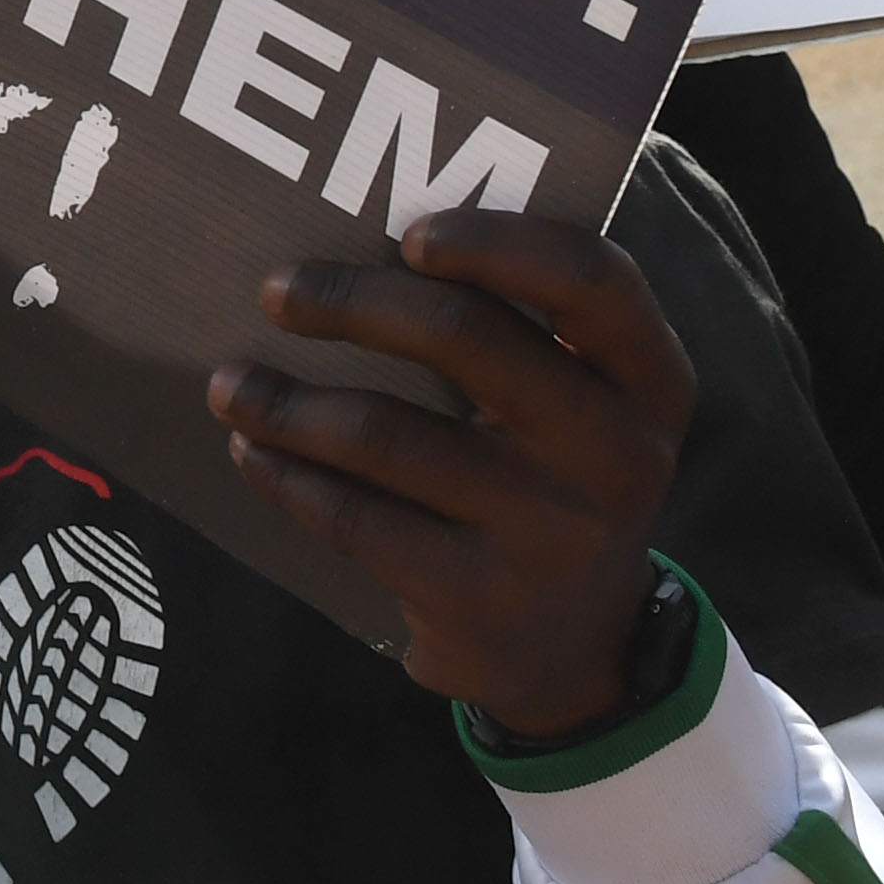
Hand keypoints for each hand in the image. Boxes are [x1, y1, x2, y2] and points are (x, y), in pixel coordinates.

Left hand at [214, 209, 690, 740]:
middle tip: (276, 289)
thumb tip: (358, 249)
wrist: (575, 649)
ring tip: (232, 384)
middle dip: (352, 301)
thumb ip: (522, 329)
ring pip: (384, 434)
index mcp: (651, 381)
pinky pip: (355, 518)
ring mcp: (549, 532)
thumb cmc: (551, 477)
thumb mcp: (582, 407)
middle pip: (466, 337)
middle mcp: (616, 453)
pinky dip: (288, 475)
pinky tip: (253, 451)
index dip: (499, 240)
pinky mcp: (477, 597)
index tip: (409, 234)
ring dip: (288, 402)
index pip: (591, 277)